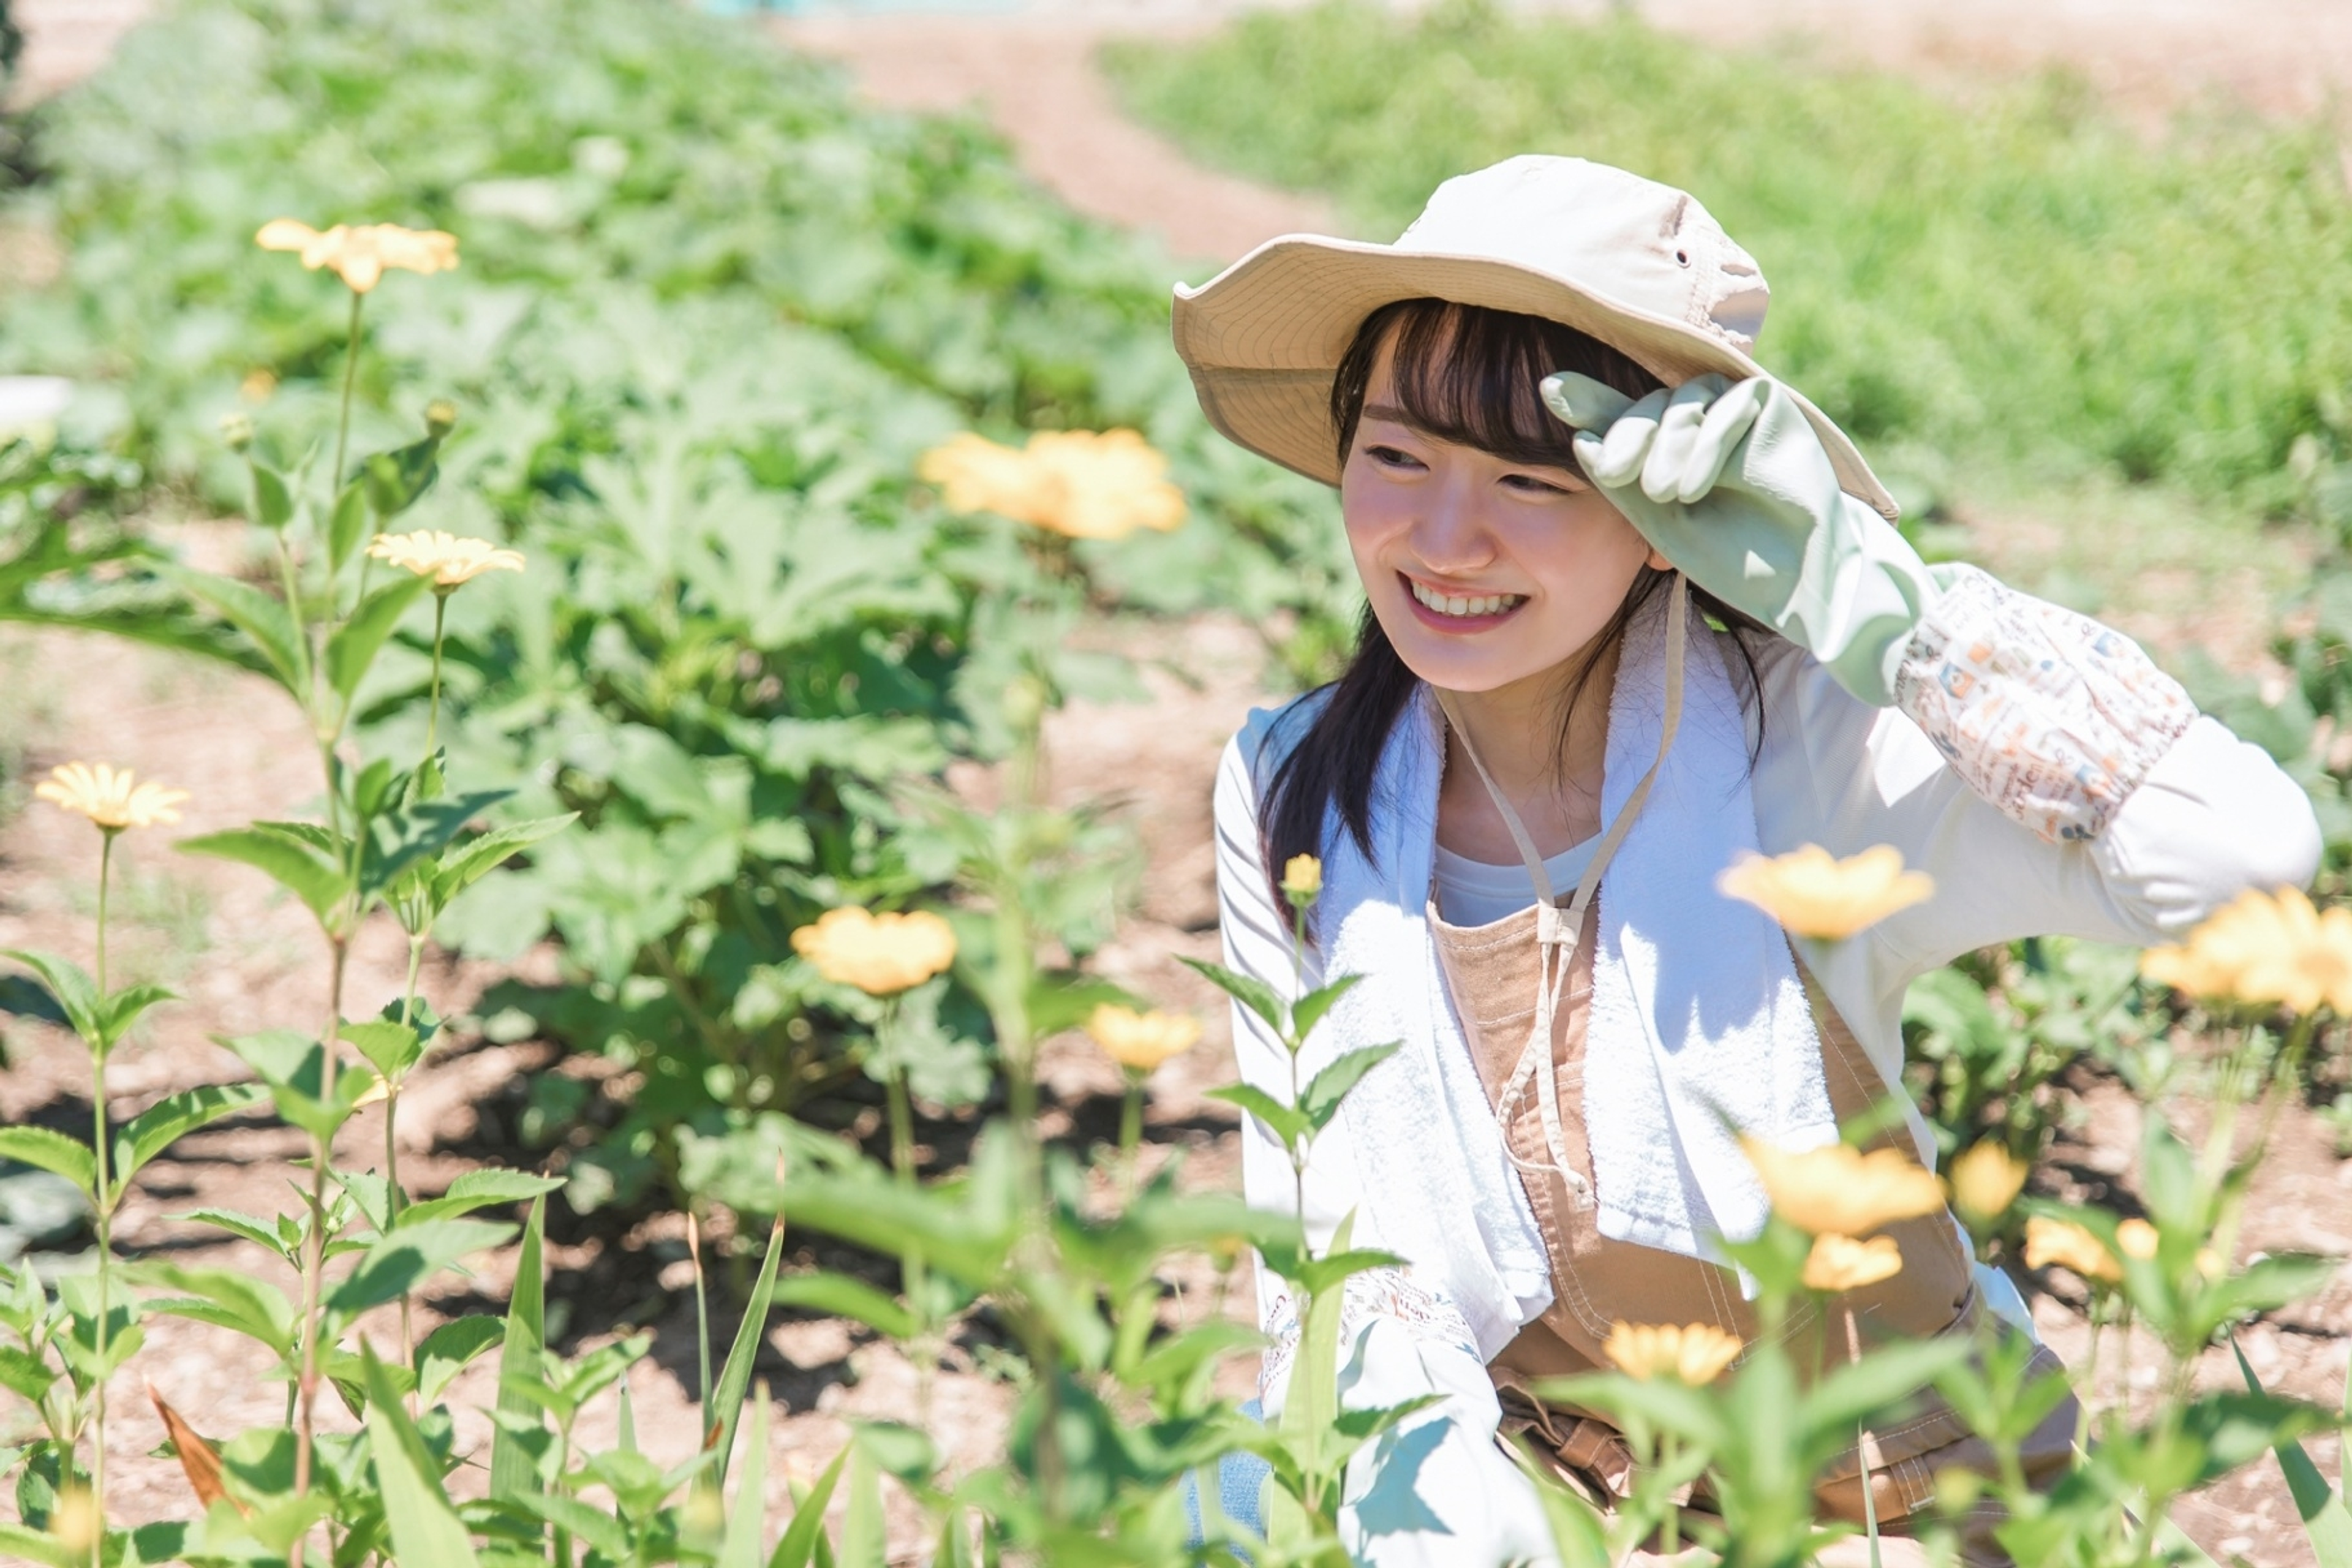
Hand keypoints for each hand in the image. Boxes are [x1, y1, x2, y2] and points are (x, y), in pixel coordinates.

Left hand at [1541, 370, 1941, 705]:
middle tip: (1613, 471)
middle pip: (1648, 405)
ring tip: (1663, 492)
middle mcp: (1697, 420)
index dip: (1588, 401)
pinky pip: (1730, 407)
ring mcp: (1734, 408)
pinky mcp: (1770, 407)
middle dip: (1626, 435)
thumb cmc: (1725, 554)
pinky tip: (1692, 485)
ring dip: (1668, 445)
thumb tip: (1577, 437)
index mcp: (1665, 445)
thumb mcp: (1656, 518)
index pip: (1621, 415)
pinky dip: (1706, 444)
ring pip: (1684, 402)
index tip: (1547, 391)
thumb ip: (1619, 480)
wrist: (1794, 579)